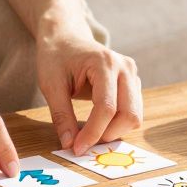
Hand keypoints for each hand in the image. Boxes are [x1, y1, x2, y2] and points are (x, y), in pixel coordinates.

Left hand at [36, 31, 141, 155]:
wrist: (65, 37)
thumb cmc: (56, 57)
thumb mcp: (51, 85)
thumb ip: (61, 115)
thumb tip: (69, 144)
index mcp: (104, 63)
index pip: (106, 108)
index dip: (93, 133)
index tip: (77, 149)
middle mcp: (125, 67)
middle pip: (129, 114)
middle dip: (107, 135)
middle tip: (84, 143)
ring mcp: (132, 74)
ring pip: (135, 116)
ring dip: (114, 131)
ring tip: (89, 133)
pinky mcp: (133, 82)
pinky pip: (132, 111)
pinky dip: (117, 124)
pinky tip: (98, 124)